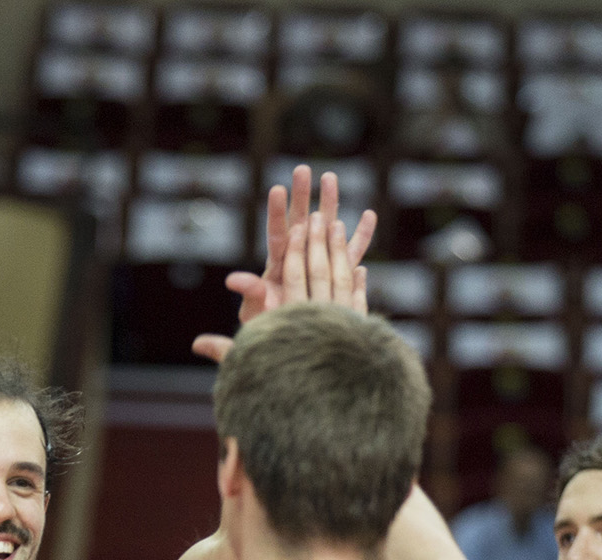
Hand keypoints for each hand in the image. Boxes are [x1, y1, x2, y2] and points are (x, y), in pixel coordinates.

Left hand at [192, 166, 375, 361]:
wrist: (291, 349)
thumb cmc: (269, 332)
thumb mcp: (257, 314)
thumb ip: (251, 295)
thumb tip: (232, 279)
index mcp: (277, 269)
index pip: (277, 236)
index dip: (277, 214)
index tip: (276, 188)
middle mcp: (297, 262)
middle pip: (299, 224)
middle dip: (301, 197)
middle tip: (303, 169)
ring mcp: (317, 266)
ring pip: (325, 230)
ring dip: (330, 205)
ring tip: (331, 177)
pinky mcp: (336, 277)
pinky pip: (350, 253)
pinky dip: (360, 235)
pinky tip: (369, 215)